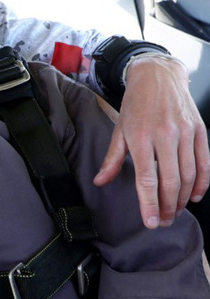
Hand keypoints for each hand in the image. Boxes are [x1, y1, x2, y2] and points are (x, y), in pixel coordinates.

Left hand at [93, 55, 209, 227]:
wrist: (158, 76)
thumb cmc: (136, 104)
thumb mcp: (119, 130)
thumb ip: (112, 159)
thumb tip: (100, 182)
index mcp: (141, 137)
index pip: (147, 179)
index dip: (150, 204)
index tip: (151, 222)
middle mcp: (165, 135)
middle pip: (171, 181)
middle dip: (168, 206)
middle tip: (165, 220)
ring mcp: (185, 132)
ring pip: (188, 174)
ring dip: (183, 197)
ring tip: (176, 210)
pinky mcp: (200, 130)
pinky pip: (204, 162)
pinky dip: (202, 181)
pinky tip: (195, 194)